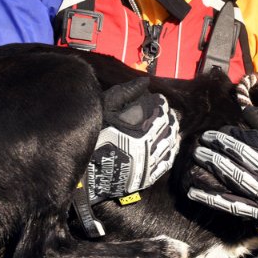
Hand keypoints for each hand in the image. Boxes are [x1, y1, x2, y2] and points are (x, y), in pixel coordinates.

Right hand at [85, 78, 179, 201]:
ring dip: (170, 133)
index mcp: (141, 124)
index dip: (159, 102)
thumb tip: (145, 81)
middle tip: (163, 113)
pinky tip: (166, 147)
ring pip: (170, 143)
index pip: (160, 107)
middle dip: (167, 116)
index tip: (156, 100)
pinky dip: (169, 152)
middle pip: (168, 124)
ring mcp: (151, 160)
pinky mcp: (149, 176)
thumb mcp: (104, 108)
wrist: (86, 172)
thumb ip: (125, 93)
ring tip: (166, 129)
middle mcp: (150, 142)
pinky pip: (167, 162)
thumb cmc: (93, 135)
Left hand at [189, 126, 257, 236]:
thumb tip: (245, 110)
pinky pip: (229, 204)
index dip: (231, 137)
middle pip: (240, 160)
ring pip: (233, 179)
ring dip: (212, 167)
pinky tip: (193, 190)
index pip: (252, 144)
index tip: (216, 132)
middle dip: (218, 149)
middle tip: (201, 141)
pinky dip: (210, 197)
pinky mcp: (256, 213)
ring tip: (197, 157)